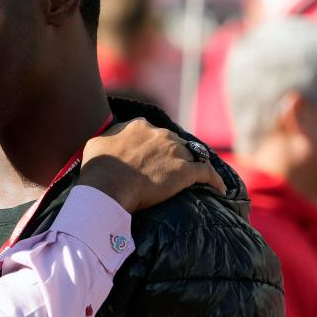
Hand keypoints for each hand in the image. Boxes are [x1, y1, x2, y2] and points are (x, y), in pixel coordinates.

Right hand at [78, 118, 225, 213]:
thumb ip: (110, 137)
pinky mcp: (186, 172)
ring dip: (191, 166)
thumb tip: (112, 140)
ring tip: (193, 180)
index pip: (152, 133)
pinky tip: (219, 189)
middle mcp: (160, 134)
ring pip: (191, 155)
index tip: (151, 157)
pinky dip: (215, 181)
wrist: (107, 188)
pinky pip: (207, 173)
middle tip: (167, 172)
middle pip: (174, 143)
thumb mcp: (96, 143)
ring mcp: (176, 152)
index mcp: (139, 126)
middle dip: (173, 155)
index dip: (153, 146)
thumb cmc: (97, 168)